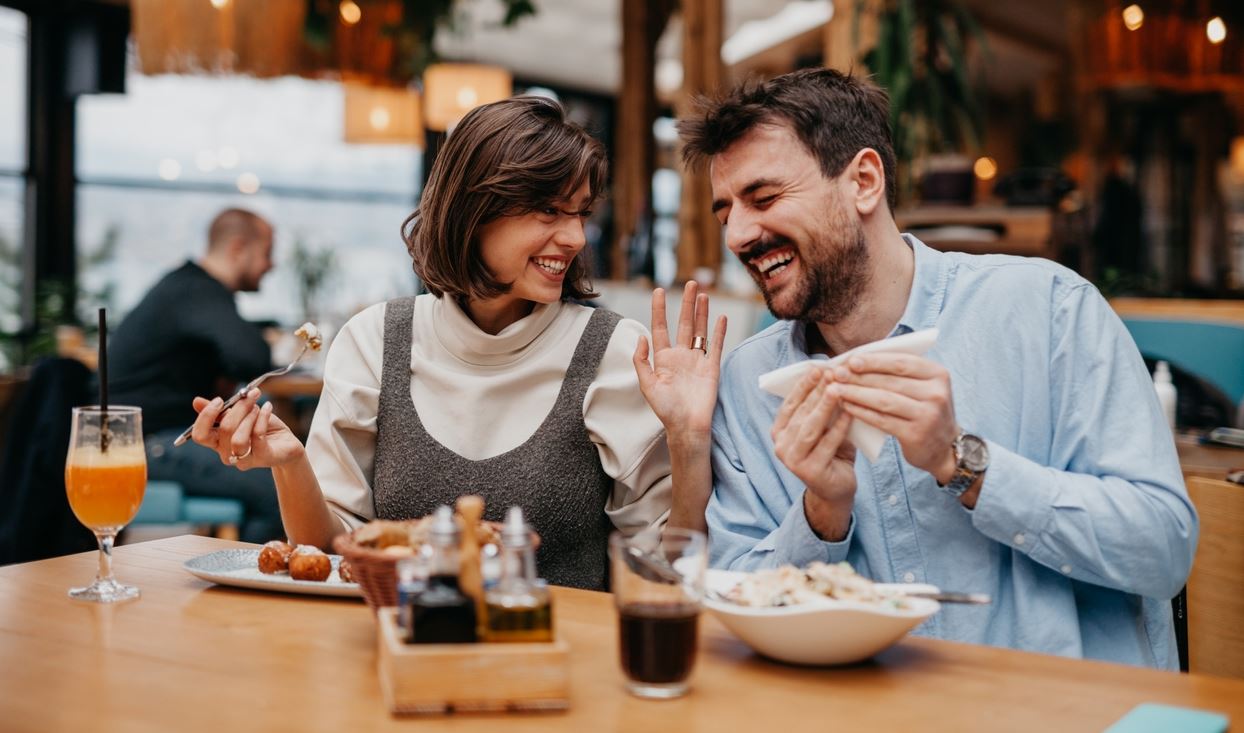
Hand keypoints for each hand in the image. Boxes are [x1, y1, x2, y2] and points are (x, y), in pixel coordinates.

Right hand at [190, 388, 304, 469]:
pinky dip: (263, 417)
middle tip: (250, 395)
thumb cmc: (262, 428)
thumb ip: (221, 411)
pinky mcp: (263, 458)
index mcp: (218, 442)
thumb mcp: (241, 415)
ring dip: (249, 416)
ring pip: (238, 438)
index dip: (206, 417)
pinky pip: (258, 436)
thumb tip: (196, 401)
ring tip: (258, 407)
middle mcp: (227, 453)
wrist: (286, 443)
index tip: (220, 400)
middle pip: (223, 430)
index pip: (199, 435)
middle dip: (238, 408)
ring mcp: (244, 459)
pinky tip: (268, 407)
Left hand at [632, 281, 726, 438]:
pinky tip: (721, 317)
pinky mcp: (711, 367)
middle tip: (690, 283)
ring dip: (702, 312)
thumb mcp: (647, 385)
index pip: (660, 328)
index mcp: (663, 359)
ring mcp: (697, 360)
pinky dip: (719, 331)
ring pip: (700, 330)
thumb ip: (642, 361)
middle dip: (687, 303)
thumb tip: (640, 337)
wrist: (687, 426)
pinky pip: (716, 345)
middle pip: (684, 323)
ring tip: (703, 294)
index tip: (659, 291)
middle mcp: (681, 356)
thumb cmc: (665, 409)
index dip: (659, 309)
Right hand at [771, 370, 856, 538]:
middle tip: (831, 373)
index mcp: (779, 431)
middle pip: (800, 413)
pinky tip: (850, 413)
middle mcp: (780, 446)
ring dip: (824, 406)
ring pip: (810, 428)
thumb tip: (833, 375)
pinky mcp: (810, 472)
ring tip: (837, 389)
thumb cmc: (831, 452)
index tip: (817, 367)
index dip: (803, 385)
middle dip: (816, 391)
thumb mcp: (823, 427)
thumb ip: (822, 408)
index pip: (790, 403)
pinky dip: (839, 428)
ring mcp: (793, 461)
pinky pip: (826, 445)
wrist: (836, 489)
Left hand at [829, 353, 958, 482]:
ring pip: (883, 400)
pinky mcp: (915, 435)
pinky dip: (861, 412)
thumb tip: (858, 359)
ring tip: (836, 390)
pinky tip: (846, 406)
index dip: (874, 361)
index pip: (901, 362)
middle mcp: (936, 393)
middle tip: (836, 374)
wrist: (944, 448)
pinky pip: (882, 420)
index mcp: (938, 374)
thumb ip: (899, 372)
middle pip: (890, 381)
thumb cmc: (924, 410)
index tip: (851, 360)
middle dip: (859, 376)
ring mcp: (927, 415)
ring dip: (856, 393)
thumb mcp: (923, 387)